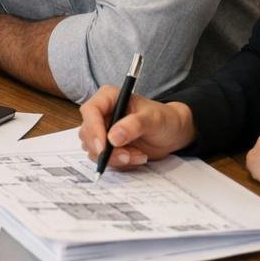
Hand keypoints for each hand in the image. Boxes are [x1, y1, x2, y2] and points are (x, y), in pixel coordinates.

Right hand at [78, 86, 195, 169]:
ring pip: (94, 149)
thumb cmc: (164, 119)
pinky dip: (119, 162)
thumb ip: (134, 125)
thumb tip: (113, 137)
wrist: (172, 134)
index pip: (90, 111)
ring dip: (115, 158)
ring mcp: (102, 131)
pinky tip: (136, 156)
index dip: (93, 129)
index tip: (104, 146)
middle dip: (106, 149)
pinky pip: (104, 159)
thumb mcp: (153, 119)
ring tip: (138, 154)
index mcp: (109, 98)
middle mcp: (101, 114)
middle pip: (87, 133)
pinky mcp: (106, 146)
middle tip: (128, 155)